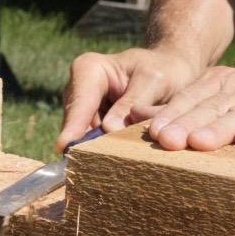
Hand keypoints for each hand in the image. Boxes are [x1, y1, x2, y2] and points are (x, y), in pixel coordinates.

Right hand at [57, 47, 201, 151]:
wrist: (170, 72)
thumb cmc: (163, 71)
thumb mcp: (154, 81)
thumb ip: (131, 103)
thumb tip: (108, 130)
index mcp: (89, 69)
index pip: (80, 101)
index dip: (73, 125)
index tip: (64, 147)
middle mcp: (79, 89)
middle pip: (76, 123)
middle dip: (85, 143)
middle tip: (97, 166)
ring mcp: (83, 110)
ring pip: (82, 137)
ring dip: (97, 150)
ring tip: (112, 164)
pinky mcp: (91, 126)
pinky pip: (93, 142)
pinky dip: (104, 150)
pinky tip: (116, 161)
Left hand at [146, 59, 234, 150]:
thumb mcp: (228, 94)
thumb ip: (187, 106)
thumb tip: (138, 114)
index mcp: (223, 83)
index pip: (191, 98)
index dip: (171, 114)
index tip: (151, 132)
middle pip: (210, 107)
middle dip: (187, 124)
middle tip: (165, 140)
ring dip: (219, 129)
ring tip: (199, 144)